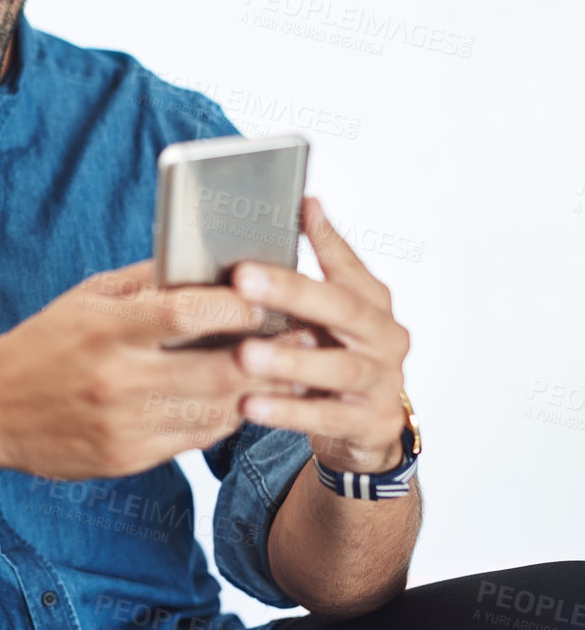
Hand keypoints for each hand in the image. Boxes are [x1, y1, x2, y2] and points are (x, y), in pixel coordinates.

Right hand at [0, 259, 311, 480]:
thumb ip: (149, 281)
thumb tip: (211, 263)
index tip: (269, 295)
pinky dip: (225, 417)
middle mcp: (118, 380)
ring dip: (259, 390)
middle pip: (219, 369)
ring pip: (217, 410)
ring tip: (287, 368)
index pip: (189, 312)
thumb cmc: (44, 343)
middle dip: (270, 352)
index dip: (239, 304)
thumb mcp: (89, 297)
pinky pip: (195, 439)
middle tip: (304, 336)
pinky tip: (241, 399)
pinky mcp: (128, 459)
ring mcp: (125, 425)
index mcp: (108, 329)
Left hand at [229, 196, 411, 475]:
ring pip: (338, 367)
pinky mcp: (371, 422)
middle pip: (342, 308)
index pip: (348, 264)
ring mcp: (383, 381)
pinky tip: (250, 404)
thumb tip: (306, 202)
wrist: (366, 427)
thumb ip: (321, 265)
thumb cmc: (338, 355)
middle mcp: (385, 337)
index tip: (296, 208)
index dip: (324, 237)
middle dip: (292, 292)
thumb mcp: (330, 312)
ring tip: (245, 354)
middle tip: (243, 279)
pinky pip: (326, 416)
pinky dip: (288, 410)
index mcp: (373, 303)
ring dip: (289, 359)